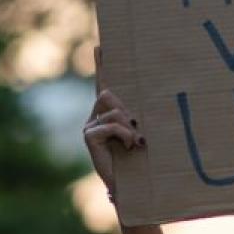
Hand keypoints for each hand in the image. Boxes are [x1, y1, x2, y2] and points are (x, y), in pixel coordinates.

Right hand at [83, 47, 144, 201]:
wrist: (130, 186)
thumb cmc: (139, 161)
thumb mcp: (141, 134)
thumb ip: (138, 120)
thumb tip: (144, 112)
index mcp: (108, 114)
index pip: (103, 85)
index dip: (101, 65)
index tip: (100, 46)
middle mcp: (95, 117)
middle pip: (108, 94)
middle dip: (125, 110)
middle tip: (136, 131)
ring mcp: (90, 126)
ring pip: (114, 110)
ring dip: (129, 126)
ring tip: (134, 143)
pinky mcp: (89, 136)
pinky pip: (111, 125)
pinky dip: (125, 135)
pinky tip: (128, 147)